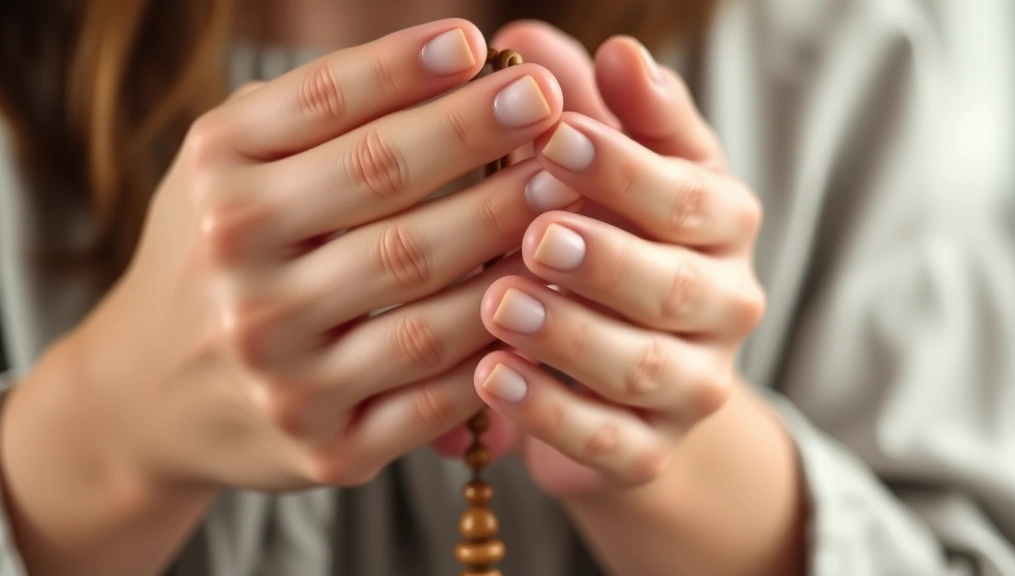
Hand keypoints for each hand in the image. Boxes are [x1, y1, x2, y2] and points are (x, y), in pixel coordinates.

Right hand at [12, 20, 572, 497]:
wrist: (152, 394)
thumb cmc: (222, 252)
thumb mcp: (236, 165)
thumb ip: (319, 112)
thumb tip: (454, 57)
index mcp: (218, 182)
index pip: (324, 105)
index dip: (405, 67)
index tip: (475, 43)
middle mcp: (239, 273)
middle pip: (384, 189)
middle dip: (477, 138)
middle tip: (549, 102)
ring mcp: (282, 368)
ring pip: (426, 298)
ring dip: (510, 242)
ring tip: (566, 195)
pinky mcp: (326, 445)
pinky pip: (436, 393)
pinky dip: (499, 349)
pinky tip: (542, 303)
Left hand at [471, 26, 764, 496]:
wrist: (627, 377)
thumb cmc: (611, 244)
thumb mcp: (613, 174)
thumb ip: (594, 115)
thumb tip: (552, 42)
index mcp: (722, 225)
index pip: (690, 196)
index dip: (625, 168)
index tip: (555, 136)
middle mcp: (725, 306)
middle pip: (678, 287)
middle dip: (606, 260)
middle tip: (534, 234)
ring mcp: (693, 387)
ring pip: (643, 368)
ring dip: (571, 336)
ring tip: (498, 305)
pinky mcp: (649, 451)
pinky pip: (607, 441)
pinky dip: (551, 414)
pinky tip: (490, 380)